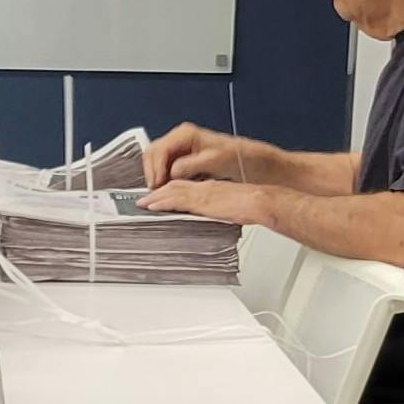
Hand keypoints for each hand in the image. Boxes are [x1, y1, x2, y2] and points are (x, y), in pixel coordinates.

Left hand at [137, 179, 278, 225]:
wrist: (261, 201)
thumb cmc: (254, 205)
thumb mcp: (232, 206)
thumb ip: (220, 210)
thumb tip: (216, 217)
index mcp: (211, 188)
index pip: (185, 187)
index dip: (170, 190)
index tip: (159, 195)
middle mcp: (204, 188)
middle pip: (175, 187)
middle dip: (158, 192)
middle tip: (144, 198)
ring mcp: (201, 193)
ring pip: (171, 191)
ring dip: (155, 197)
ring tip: (142, 202)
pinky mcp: (201, 201)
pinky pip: (176, 200)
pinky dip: (162, 202)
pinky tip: (152, 205)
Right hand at [143, 122, 250, 187]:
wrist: (245, 158)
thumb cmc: (233, 156)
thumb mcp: (212, 161)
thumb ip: (189, 165)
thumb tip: (172, 172)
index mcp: (185, 134)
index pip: (160, 149)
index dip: (156, 168)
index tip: (157, 183)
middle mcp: (178, 137)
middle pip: (153, 152)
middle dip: (151, 171)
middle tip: (155, 189)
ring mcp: (178, 146)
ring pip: (155, 159)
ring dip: (155, 174)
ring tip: (159, 190)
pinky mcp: (179, 155)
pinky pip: (162, 164)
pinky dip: (161, 175)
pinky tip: (166, 186)